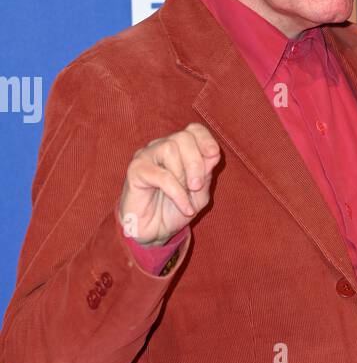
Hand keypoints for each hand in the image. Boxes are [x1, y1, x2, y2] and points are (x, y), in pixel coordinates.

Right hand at [118, 123, 220, 246]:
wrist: (155, 232)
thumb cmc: (175, 210)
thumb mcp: (199, 194)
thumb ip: (205, 174)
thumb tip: (214, 154)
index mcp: (179, 149)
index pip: (194, 130)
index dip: (205, 139)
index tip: (214, 155)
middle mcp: (161, 147)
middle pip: (183, 137)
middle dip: (196, 162)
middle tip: (197, 186)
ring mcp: (146, 156)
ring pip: (170, 148)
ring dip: (183, 175)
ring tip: (186, 195)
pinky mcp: (135, 170)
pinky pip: (161, 174)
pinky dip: (177, 192)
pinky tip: (184, 207)